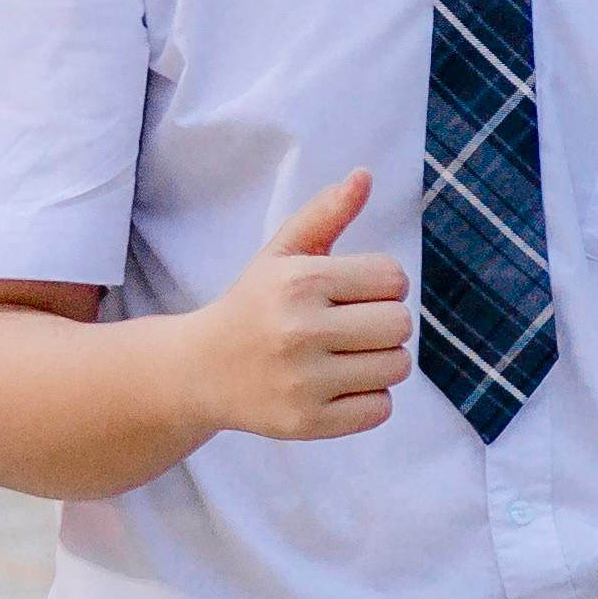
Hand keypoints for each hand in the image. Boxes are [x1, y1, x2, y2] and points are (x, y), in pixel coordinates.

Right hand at [181, 171, 406, 438]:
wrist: (197, 372)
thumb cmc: (252, 305)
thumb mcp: (281, 253)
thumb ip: (325, 214)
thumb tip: (365, 175)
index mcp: (299, 283)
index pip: (393, 279)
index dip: (382, 285)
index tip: (354, 293)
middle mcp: (300, 331)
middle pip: (400, 324)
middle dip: (384, 323)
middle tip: (351, 327)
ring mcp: (302, 382)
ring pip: (397, 367)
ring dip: (382, 361)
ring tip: (346, 356)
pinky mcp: (306, 423)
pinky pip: (380, 409)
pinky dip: (369, 400)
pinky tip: (337, 386)